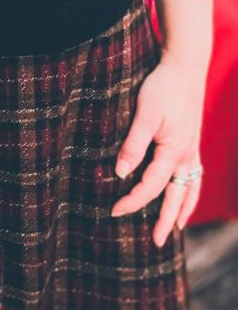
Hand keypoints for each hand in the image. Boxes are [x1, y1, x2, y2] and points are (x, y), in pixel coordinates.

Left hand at [110, 54, 206, 243]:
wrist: (185, 66)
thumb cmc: (162, 87)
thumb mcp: (144, 114)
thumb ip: (133, 144)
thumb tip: (121, 173)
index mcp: (173, 151)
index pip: (150, 186)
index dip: (132, 201)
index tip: (114, 211)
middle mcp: (186, 155)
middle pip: (175, 196)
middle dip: (164, 220)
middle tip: (156, 243)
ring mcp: (192, 149)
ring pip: (190, 187)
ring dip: (182, 208)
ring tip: (176, 227)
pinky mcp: (192, 141)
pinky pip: (194, 174)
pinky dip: (190, 189)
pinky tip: (185, 192)